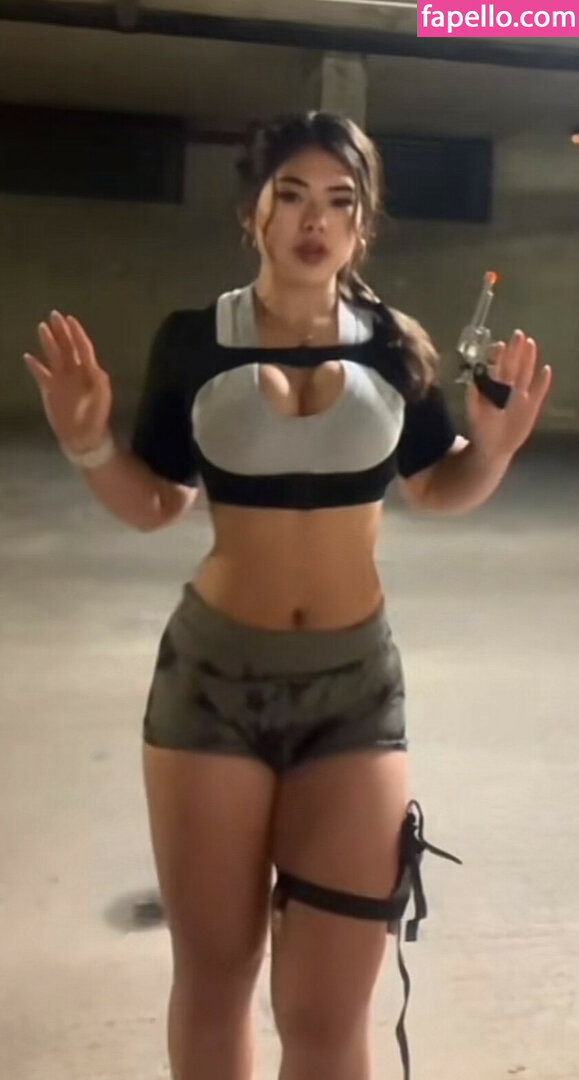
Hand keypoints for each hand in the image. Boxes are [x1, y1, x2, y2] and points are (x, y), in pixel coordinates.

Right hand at [24, 311, 111, 452]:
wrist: (83, 436)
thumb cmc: (96, 416)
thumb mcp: (102, 398)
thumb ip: (99, 381)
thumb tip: (94, 365)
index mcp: (88, 372)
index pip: (82, 347)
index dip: (77, 333)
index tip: (70, 319)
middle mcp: (74, 372)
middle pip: (67, 347)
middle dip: (61, 331)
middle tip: (54, 315)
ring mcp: (61, 380)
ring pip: (53, 356)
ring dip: (48, 342)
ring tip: (42, 327)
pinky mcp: (49, 390)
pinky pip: (40, 374)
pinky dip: (34, 365)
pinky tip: (28, 356)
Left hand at [466, 330, 551, 461]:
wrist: (494, 448)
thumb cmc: (481, 429)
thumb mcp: (473, 415)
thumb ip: (473, 399)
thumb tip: (471, 383)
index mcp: (492, 389)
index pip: (496, 369)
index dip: (497, 357)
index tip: (499, 345)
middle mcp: (507, 388)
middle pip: (512, 366)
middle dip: (514, 350)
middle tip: (517, 334)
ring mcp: (521, 396)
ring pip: (525, 374)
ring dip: (528, 359)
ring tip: (531, 344)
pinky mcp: (532, 406)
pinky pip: (539, 392)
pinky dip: (543, 382)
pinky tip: (546, 369)